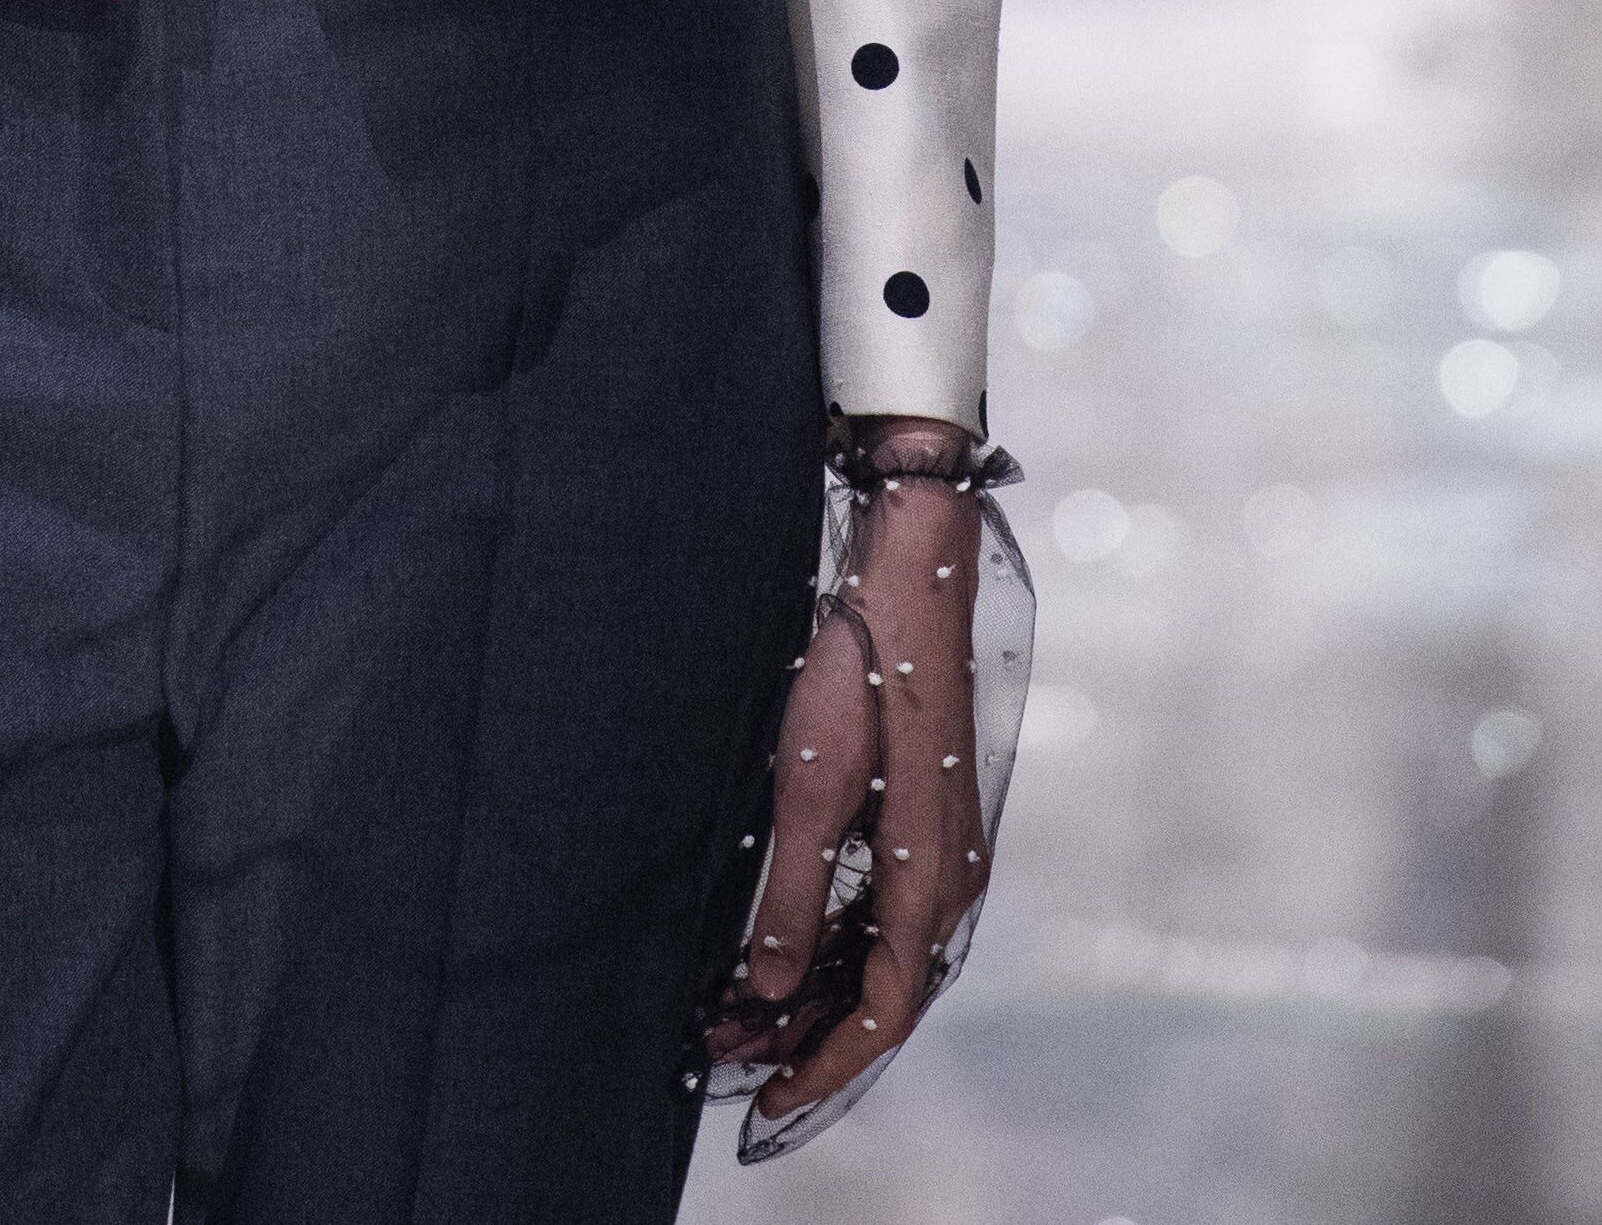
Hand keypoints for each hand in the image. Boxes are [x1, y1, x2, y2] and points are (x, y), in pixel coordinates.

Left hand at [721, 422, 990, 1121]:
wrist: (910, 575)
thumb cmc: (862, 670)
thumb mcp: (809, 785)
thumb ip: (792, 894)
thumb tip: (765, 987)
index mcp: (931, 882)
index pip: (882, 1012)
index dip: (821, 1066)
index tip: (762, 1099)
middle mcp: (948, 879)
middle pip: (880, 992)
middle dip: (804, 1034)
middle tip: (725, 1054)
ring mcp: (940, 849)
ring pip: (877, 954)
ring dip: (810, 988)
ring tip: (732, 1009)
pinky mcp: (921, 819)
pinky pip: (879, 910)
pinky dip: (828, 942)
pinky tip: (779, 945)